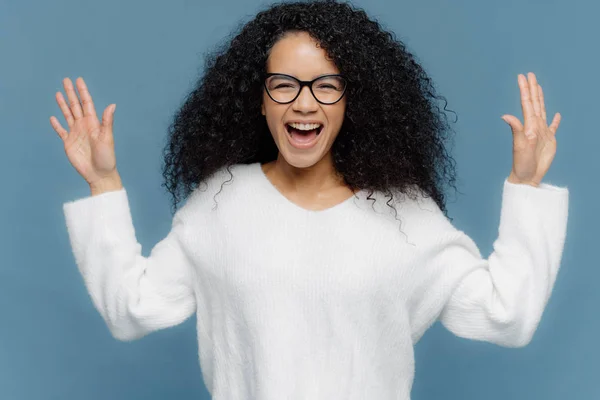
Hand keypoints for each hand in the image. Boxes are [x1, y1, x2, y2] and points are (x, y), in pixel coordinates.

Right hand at [50, 77, 119, 187]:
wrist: (99, 174)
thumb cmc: (107, 157)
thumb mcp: (107, 138)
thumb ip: (107, 121)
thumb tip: (112, 105)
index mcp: (94, 123)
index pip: (87, 103)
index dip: (83, 92)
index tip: (79, 80)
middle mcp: (84, 126)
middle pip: (76, 106)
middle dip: (71, 93)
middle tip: (66, 80)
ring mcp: (76, 134)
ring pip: (68, 115)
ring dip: (63, 105)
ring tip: (58, 93)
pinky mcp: (68, 143)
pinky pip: (61, 131)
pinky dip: (56, 124)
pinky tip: (53, 117)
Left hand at [501, 72, 560, 186]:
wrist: (527, 176)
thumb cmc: (521, 162)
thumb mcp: (519, 145)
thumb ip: (516, 129)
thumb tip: (505, 115)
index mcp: (528, 125)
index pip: (527, 103)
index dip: (525, 89)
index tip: (523, 76)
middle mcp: (535, 126)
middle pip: (535, 103)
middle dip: (532, 89)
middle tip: (530, 75)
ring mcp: (542, 132)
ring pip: (543, 111)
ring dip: (541, 99)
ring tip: (539, 88)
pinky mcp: (549, 141)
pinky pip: (553, 127)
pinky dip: (555, 121)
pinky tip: (556, 115)